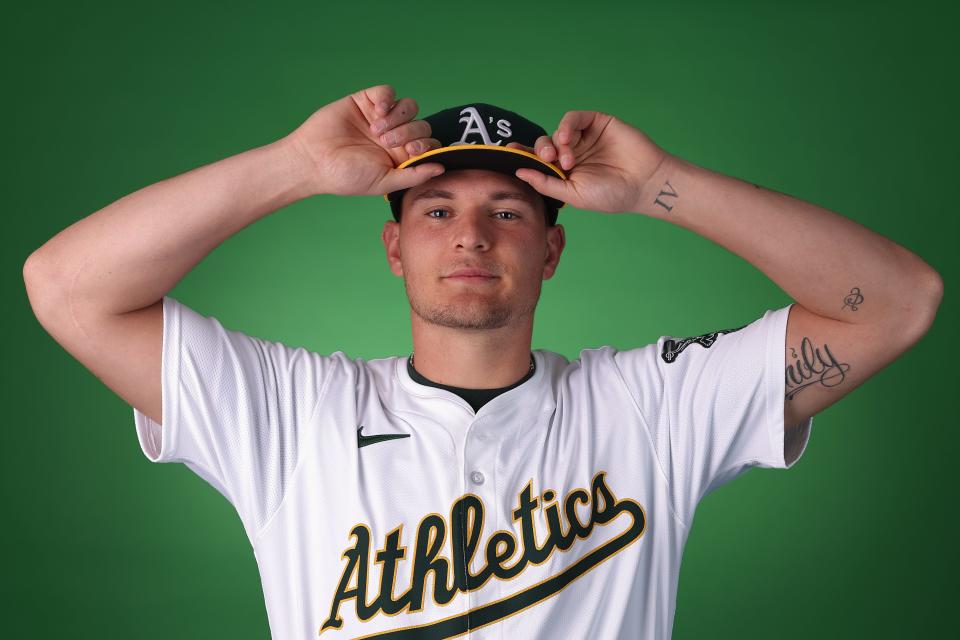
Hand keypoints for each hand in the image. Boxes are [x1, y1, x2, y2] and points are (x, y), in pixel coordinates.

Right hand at [286, 84, 444, 196]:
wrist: (314, 160)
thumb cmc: (347, 176)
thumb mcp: (384, 181)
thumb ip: (414, 175)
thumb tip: (442, 167)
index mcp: (401, 157)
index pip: (428, 145)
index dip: (426, 145)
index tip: (412, 151)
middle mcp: (395, 136)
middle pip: (421, 125)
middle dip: (409, 132)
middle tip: (388, 143)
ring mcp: (381, 118)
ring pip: (409, 106)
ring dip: (399, 117)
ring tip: (377, 130)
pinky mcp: (367, 101)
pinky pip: (388, 92)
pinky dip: (387, 99)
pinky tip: (376, 112)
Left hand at [509, 111, 670, 213]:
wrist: (644, 183)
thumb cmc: (611, 195)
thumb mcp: (573, 194)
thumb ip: (546, 183)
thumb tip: (519, 173)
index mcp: (564, 173)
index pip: (538, 162)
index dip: (522, 156)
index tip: (507, 153)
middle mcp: (572, 154)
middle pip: (544, 145)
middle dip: (540, 151)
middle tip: (548, 160)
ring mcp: (584, 138)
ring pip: (557, 132)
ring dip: (555, 142)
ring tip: (565, 158)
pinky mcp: (596, 123)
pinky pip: (573, 118)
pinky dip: (566, 126)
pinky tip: (568, 140)